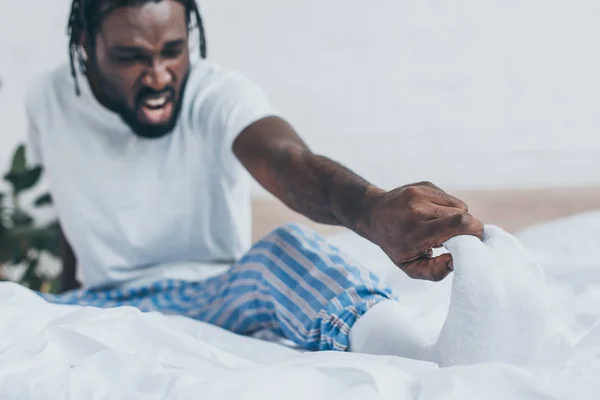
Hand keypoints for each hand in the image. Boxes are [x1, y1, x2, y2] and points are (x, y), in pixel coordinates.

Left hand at [359, 181, 483, 281]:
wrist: (373, 215)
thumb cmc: (395, 245)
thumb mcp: (410, 267)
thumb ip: (435, 271)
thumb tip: (457, 262)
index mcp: (415, 232)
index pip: (458, 224)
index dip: (474, 232)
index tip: (474, 242)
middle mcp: (417, 209)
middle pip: (462, 214)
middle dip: (468, 227)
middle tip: (460, 238)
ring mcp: (420, 193)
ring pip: (459, 205)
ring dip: (458, 217)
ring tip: (443, 226)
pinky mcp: (424, 184)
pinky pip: (450, 198)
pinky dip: (449, 209)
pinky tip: (435, 215)